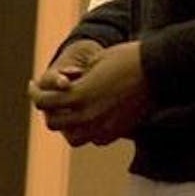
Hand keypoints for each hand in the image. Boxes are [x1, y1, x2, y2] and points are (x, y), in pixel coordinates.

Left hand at [30, 41, 149, 145]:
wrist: (160, 68)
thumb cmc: (128, 57)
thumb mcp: (95, 60)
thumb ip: (74, 77)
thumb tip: (63, 84)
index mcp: (79, 94)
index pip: (43, 102)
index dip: (34, 93)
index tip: (34, 86)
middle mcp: (87, 115)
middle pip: (54, 122)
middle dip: (49, 109)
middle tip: (50, 99)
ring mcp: (102, 126)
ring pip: (72, 136)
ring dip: (68, 125)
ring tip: (71, 113)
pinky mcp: (117, 131)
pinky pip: (95, 138)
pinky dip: (90, 130)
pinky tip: (93, 116)